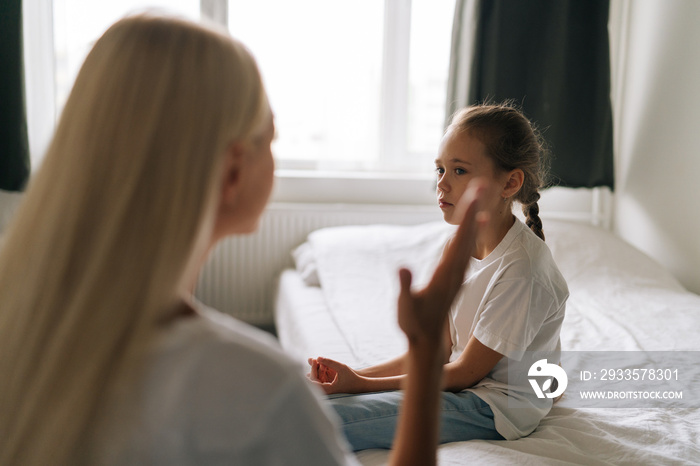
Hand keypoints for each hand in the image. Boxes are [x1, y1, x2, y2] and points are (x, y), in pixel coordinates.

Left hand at [307, 357, 362, 394]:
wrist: (358, 384)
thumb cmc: (351, 377)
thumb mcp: (341, 367)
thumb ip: (329, 362)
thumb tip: (317, 357)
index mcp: (328, 389)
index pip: (313, 382)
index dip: (312, 371)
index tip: (313, 361)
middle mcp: (325, 390)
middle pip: (313, 379)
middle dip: (313, 368)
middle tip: (314, 359)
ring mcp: (326, 387)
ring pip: (316, 378)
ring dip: (316, 369)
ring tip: (320, 362)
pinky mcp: (327, 385)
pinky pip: (319, 377)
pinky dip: (320, 370)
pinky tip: (323, 364)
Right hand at [397, 180, 485, 346]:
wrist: (427, 342)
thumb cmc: (413, 324)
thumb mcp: (405, 307)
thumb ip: (405, 287)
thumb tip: (402, 267)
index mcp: (446, 273)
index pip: (459, 240)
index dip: (467, 217)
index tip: (475, 196)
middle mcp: (456, 271)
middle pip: (468, 235)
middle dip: (474, 209)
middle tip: (481, 184)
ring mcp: (456, 274)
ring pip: (468, 241)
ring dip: (474, 219)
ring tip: (480, 199)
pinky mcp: (453, 277)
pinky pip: (465, 250)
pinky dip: (470, 234)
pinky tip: (472, 226)